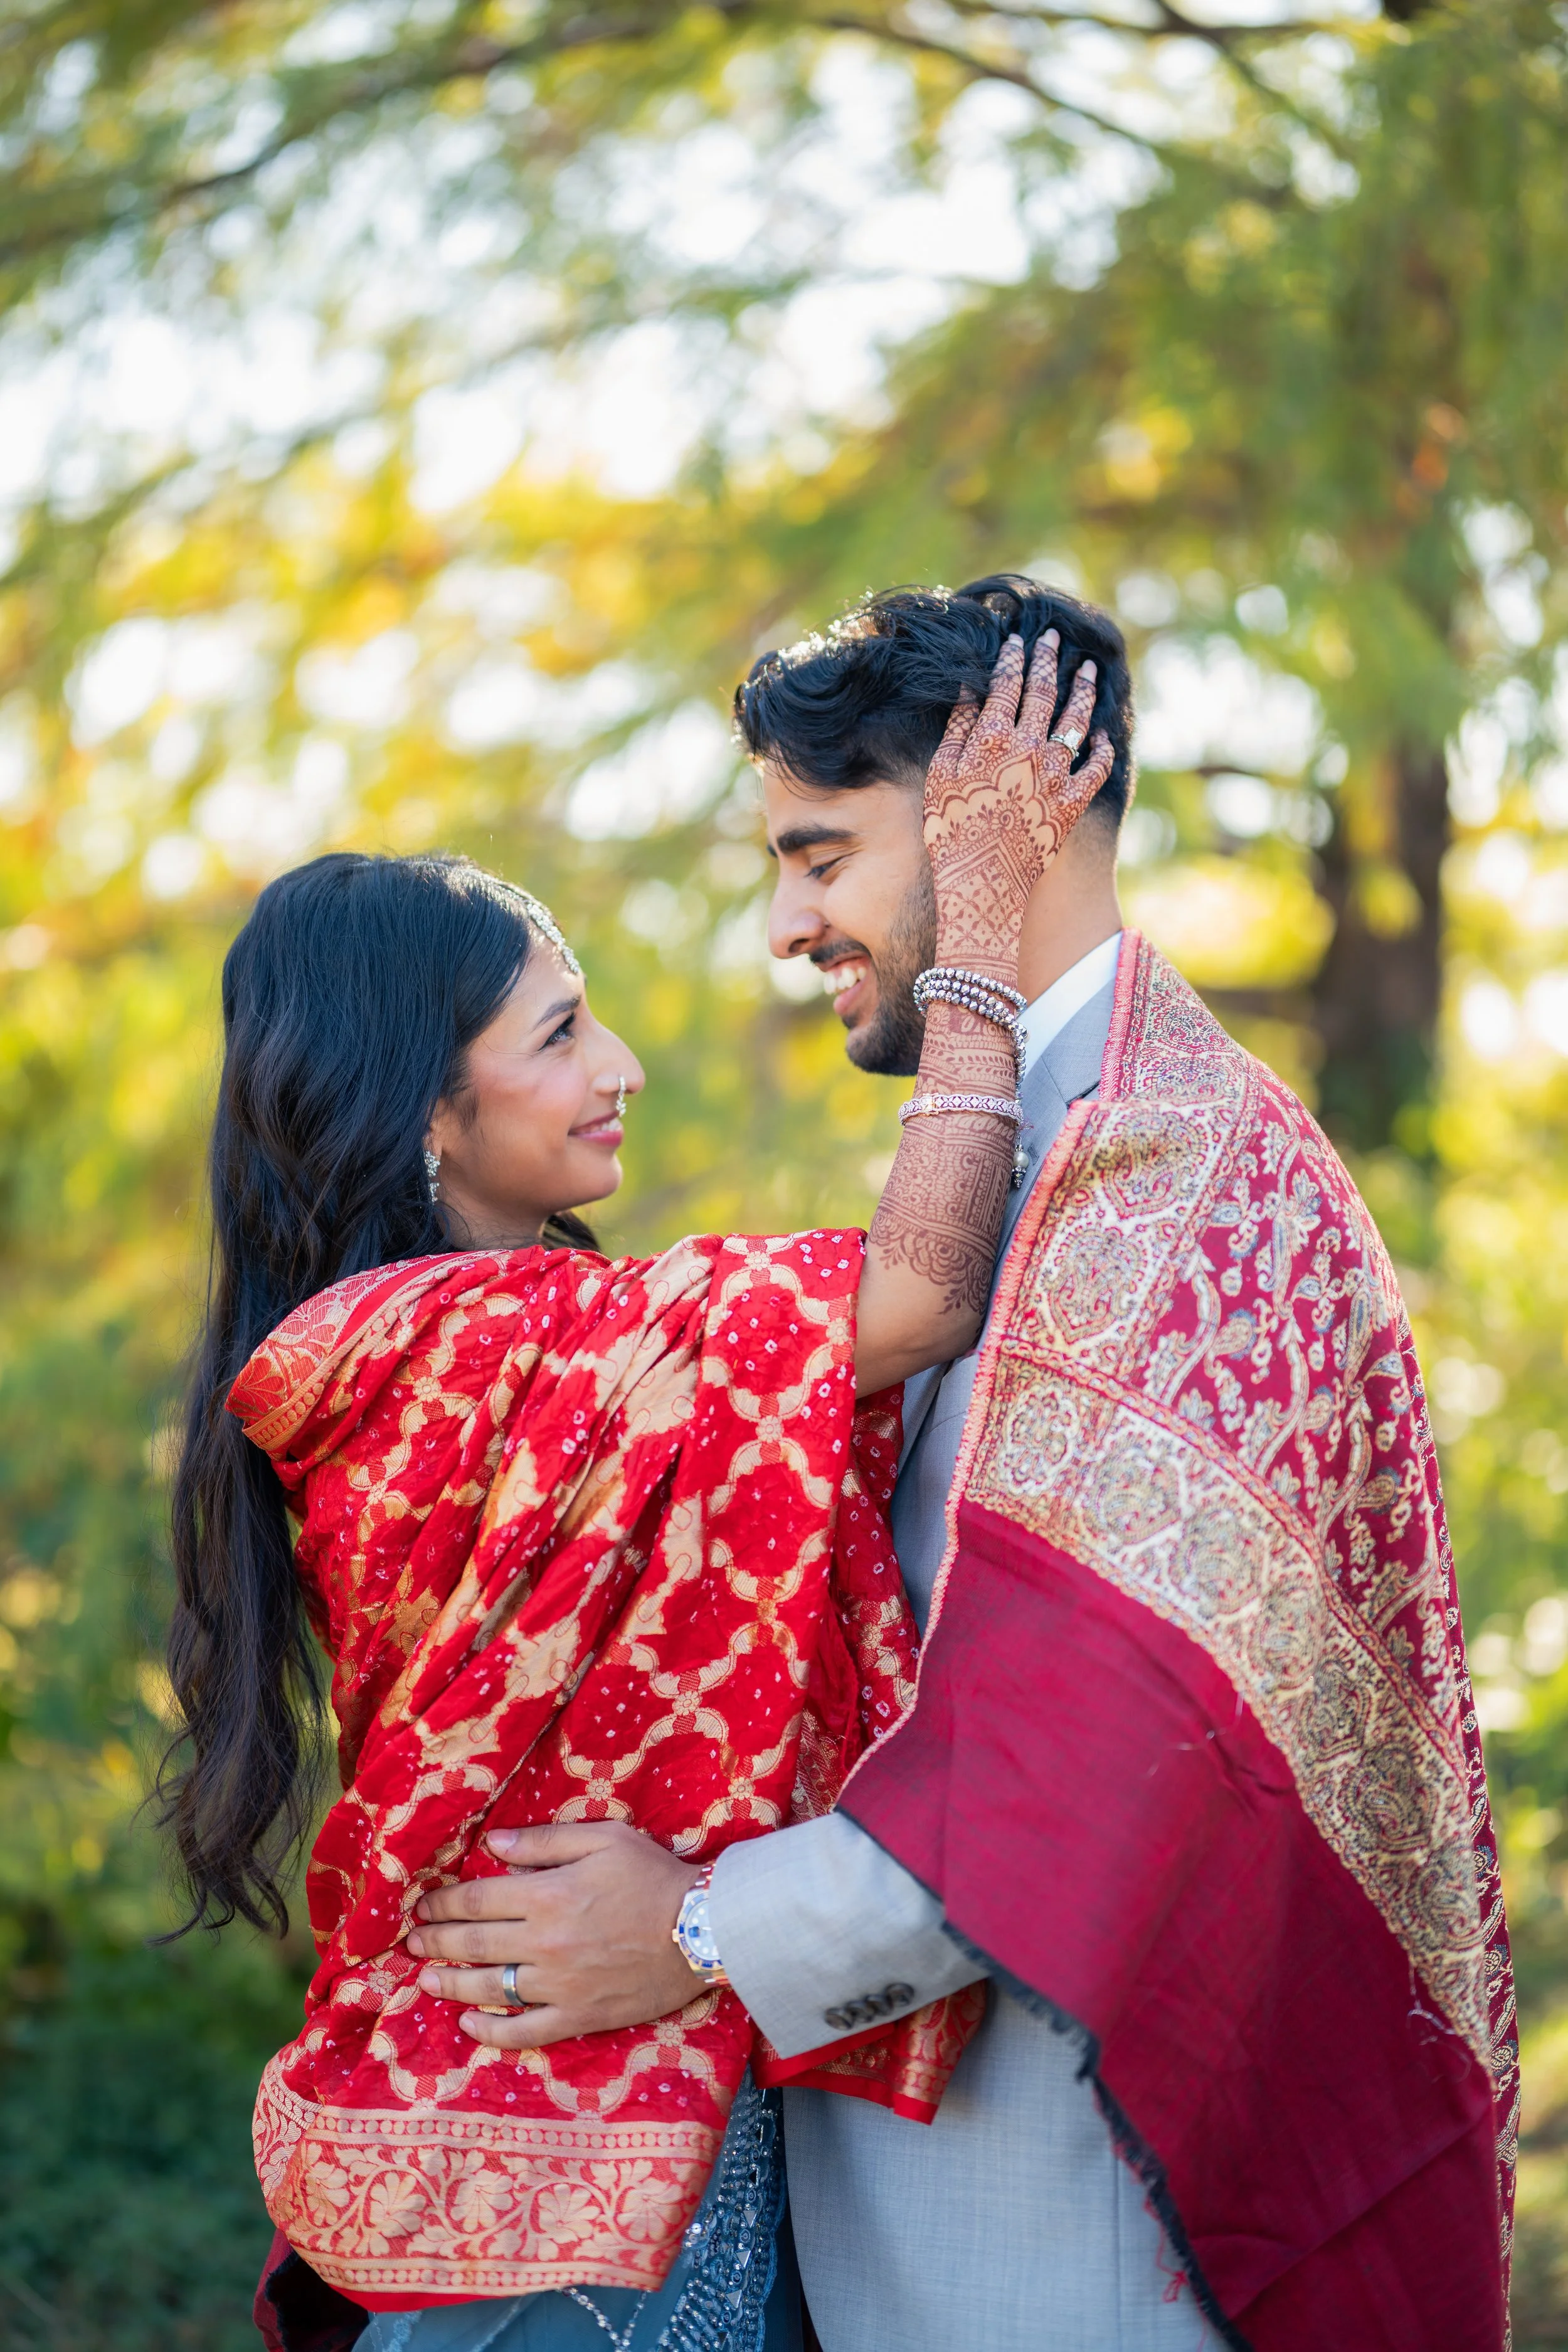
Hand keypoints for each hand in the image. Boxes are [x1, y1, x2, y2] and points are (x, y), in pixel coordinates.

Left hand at [405, 1821, 704, 2047]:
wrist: (703, 1929)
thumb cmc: (654, 1877)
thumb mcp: (603, 1839)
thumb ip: (546, 1840)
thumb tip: (495, 1843)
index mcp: (547, 1895)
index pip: (477, 1899)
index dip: (443, 1903)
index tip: (422, 1906)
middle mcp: (544, 1943)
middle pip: (474, 1943)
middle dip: (435, 1942)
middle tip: (411, 1943)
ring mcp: (559, 1985)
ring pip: (489, 1988)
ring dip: (450, 1983)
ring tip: (425, 1978)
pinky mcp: (579, 2017)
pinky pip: (524, 2031)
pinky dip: (491, 2031)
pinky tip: (469, 2023)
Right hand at [924, 631, 1114, 974]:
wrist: (983, 883)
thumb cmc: (951, 833)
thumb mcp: (941, 777)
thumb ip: (958, 729)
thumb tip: (971, 689)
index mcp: (993, 738)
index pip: (1008, 684)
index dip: (1014, 658)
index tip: (1019, 639)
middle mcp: (1031, 748)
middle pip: (1044, 693)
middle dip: (1049, 660)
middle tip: (1055, 637)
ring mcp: (1057, 775)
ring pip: (1076, 720)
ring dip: (1083, 690)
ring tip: (1088, 669)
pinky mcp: (1074, 803)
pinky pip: (1097, 768)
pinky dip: (1103, 748)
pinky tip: (1104, 734)